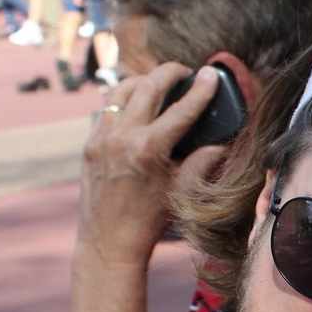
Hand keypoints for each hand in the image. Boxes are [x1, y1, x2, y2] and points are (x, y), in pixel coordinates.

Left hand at [69, 61, 230, 311]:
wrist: (110, 240)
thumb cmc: (150, 220)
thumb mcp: (182, 190)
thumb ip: (202, 162)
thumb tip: (221, 144)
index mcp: (149, 149)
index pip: (182, 109)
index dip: (200, 89)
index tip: (211, 75)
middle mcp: (123, 137)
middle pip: (149, 85)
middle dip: (170, 72)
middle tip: (185, 71)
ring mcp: (102, 137)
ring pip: (122, 89)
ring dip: (143, 80)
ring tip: (158, 82)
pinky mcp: (90, 143)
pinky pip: (106, 108)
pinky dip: (122, 101)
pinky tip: (134, 105)